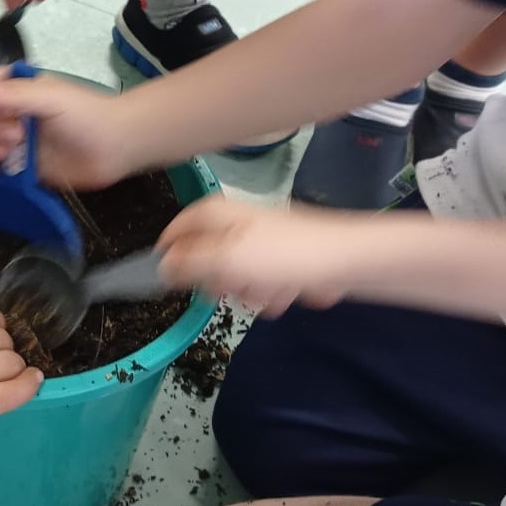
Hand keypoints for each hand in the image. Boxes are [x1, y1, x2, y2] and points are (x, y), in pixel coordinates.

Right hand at [0, 68, 131, 189]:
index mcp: (22, 89)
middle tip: (15, 134)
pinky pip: (1, 164)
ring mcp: (20, 139)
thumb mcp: (51, 98)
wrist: (115, 147)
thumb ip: (17, 94)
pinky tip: (8, 164)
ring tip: (10, 149)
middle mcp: (18, 112)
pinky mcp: (25, 164)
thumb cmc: (87, 114)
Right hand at [157, 196, 366, 316]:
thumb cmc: (284, 256)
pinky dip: (272, 292)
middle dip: (220, 281)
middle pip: (205, 259)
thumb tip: (158, 267)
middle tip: (234, 285)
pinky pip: (261, 283)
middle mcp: (234, 222)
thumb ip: (188, 263)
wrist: (346, 261)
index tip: (171, 284)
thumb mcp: (227, 260)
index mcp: (216, 213)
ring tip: (272, 289)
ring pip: (234, 277)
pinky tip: (288, 293)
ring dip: (250, 291)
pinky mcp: (280, 260)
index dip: (170, 257)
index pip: (175, 231)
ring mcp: (258, 241)